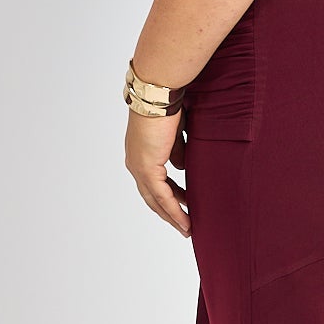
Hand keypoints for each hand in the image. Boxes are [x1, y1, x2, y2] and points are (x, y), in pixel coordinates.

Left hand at [124, 104, 190, 237]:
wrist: (158, 95)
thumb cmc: (167, 105)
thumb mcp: (175, 134)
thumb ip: (176, 152)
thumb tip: (181, 168)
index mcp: (140, 152)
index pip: (153, 181)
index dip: (167, 196)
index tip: (183, 204)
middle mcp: (135, 162)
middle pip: (151, 196)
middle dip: (168, 212)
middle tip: (184, 224)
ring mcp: (139, 166)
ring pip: (155, 200)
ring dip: (172, 216)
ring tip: (187, 228)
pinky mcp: (146, 168)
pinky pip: (162, 196)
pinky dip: (173, 210)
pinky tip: (185, 221)